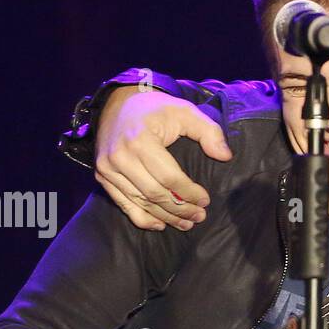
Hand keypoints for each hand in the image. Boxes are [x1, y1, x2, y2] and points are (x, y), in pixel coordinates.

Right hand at [95, 86, 232, 230]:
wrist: (117, 103)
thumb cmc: (155, 109)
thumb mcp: (185, 111)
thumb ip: (208, 131)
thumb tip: (225, 156)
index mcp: (140, 141)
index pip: (169, 178)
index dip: (189, 193)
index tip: (205, 200)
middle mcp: (120, 157)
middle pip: (155, 194)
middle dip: (180, 209)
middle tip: (199, 217)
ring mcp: (108, 168)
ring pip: (141, 203)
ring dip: (165, 217)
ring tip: (186, 224)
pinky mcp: (102, 176)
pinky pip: (123, 205)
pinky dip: (143, 218)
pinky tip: (161, 224)